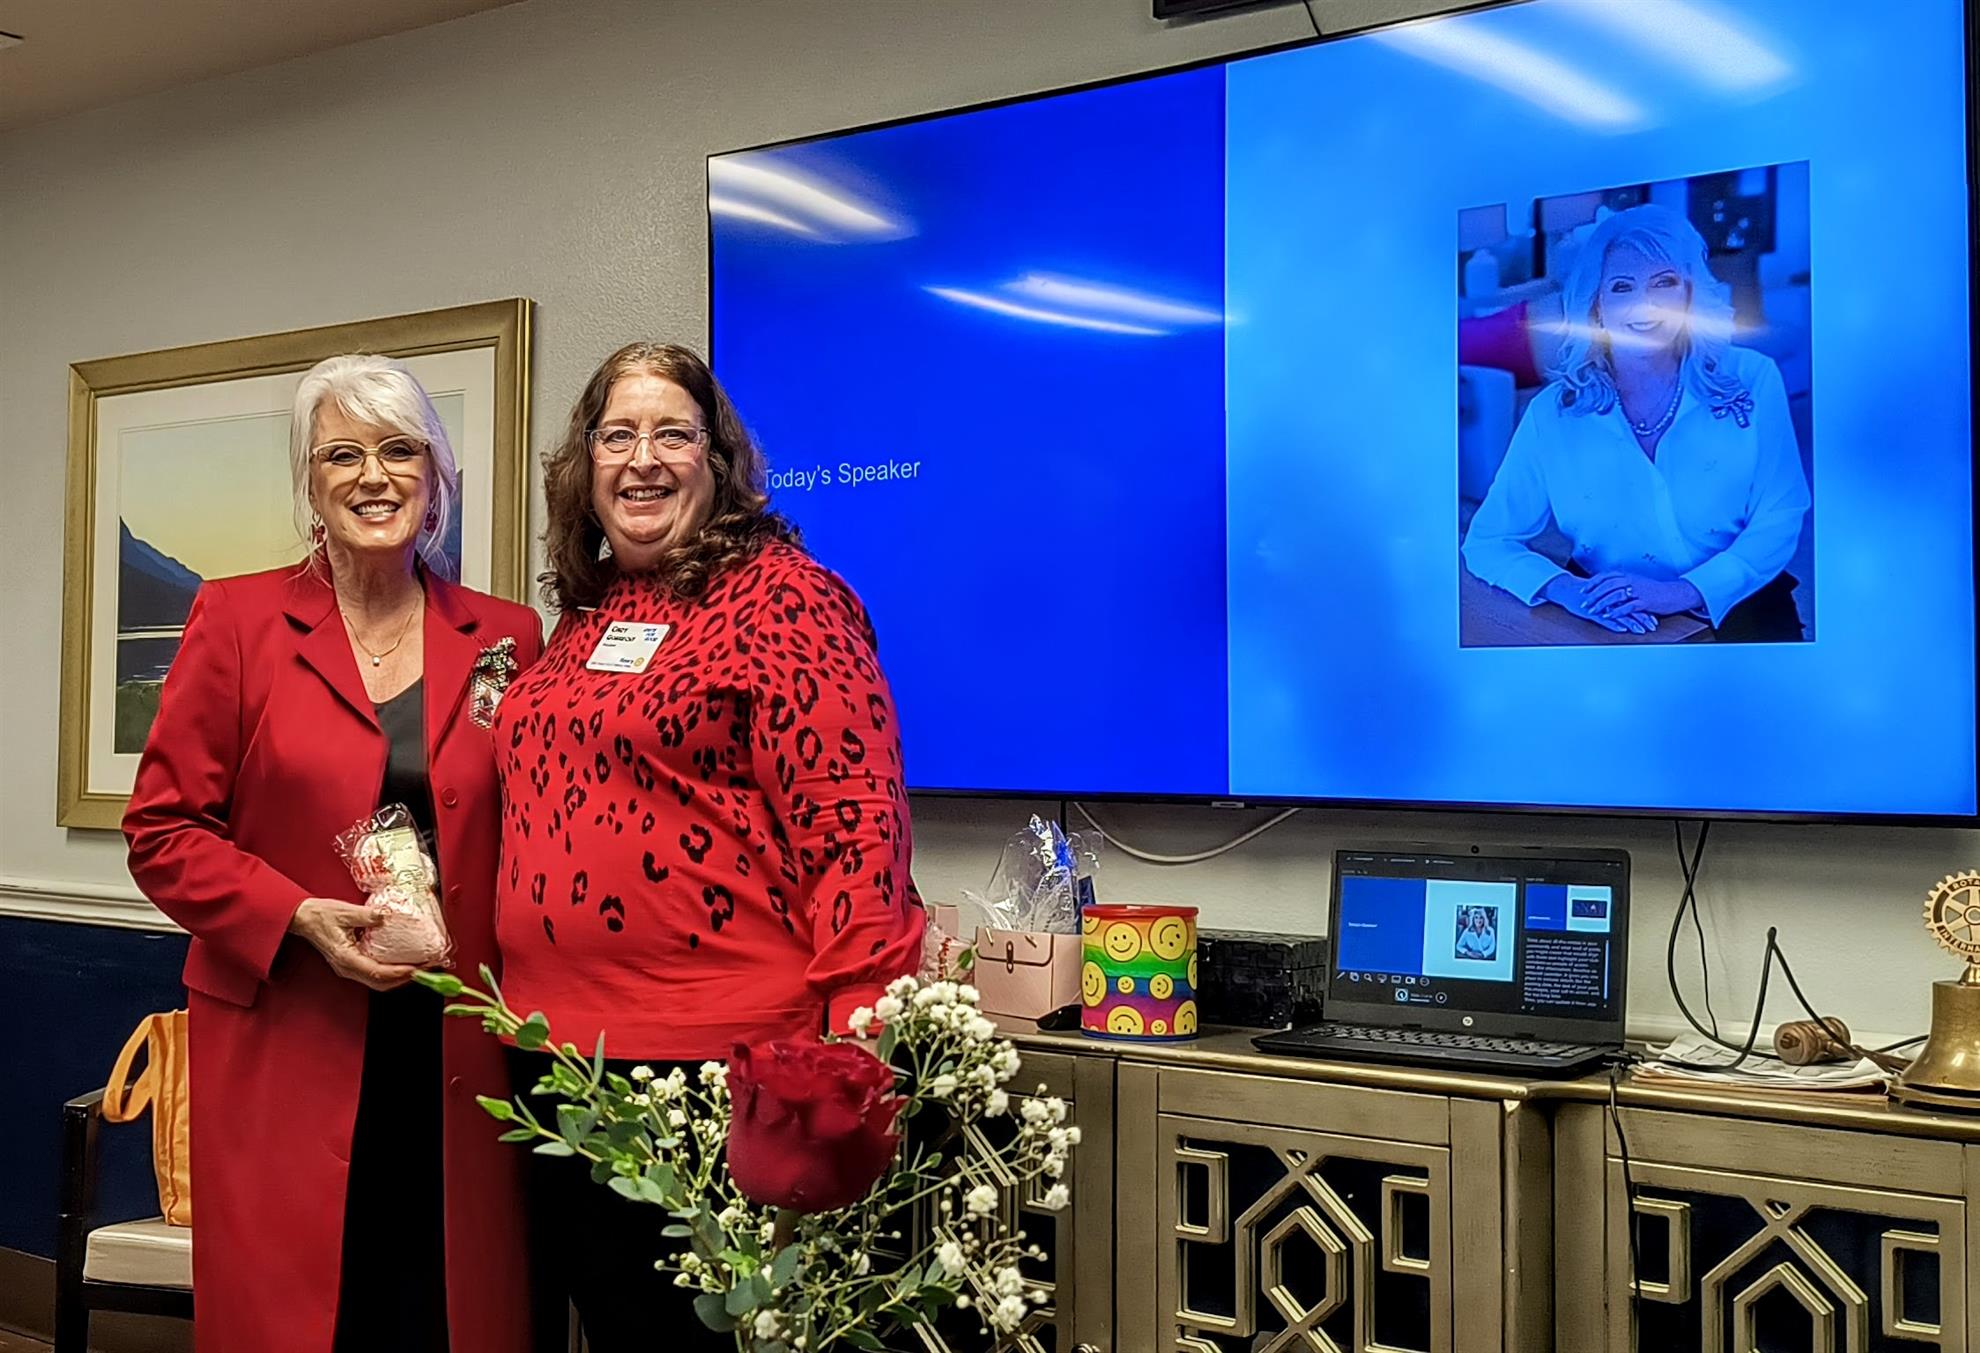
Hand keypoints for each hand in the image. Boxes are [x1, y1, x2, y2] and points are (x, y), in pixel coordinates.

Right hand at [288, 898, 417, 990]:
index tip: (417, 968)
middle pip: (380, 983)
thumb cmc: (319, 915)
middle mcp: (347, 967)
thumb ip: (367, 916)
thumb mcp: (344, 912)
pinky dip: (390, 972)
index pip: (376, 972)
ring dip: (399, 977)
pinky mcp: (352, 963)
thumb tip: (385, 916)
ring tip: (419, 967)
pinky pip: (374, 974)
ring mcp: (349, 968)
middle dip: (405, 978)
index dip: (398, 973)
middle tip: (426, 968)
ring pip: (378, 981)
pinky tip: (402, 963)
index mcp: (345, 957)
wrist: (303, 918)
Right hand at [1539, 574, 1658, 633]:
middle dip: (1643, 619)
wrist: (1568, 589)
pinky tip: (1622, 629)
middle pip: (1630, 609)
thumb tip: (1629, 606)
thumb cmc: (1586, 594)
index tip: (1654, 620)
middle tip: (1652, 627)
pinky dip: (1614, 624)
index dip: (1645, 611)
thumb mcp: (1604, 596)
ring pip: (1620, 615)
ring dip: (1632, 623)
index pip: (1634, 603)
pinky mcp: (1592, 612)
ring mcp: (1602, 606)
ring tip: (1641, 630)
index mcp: (1615, 594)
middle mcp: (1611, 599)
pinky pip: (1605, 619)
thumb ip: (1616, 600)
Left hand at [1580, 572, 1703, 620]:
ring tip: (1593, 611)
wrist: (1674, 594)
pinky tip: (1608, 616)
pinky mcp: (1644, 602)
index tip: (1583, 590)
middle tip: (1584, 603)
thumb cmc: (1654, 590)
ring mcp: (1638, 591)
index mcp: (1629, 575)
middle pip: (1608, 586)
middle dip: (1594, 595)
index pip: (1606, 576)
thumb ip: (1623, 583)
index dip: (1593, 583)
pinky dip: (1616, 611)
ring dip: (1602, 604)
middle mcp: (1632, 581)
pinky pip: (1627, 606)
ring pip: (1615, 596)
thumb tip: (1608, 586)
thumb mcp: (1637, 582)